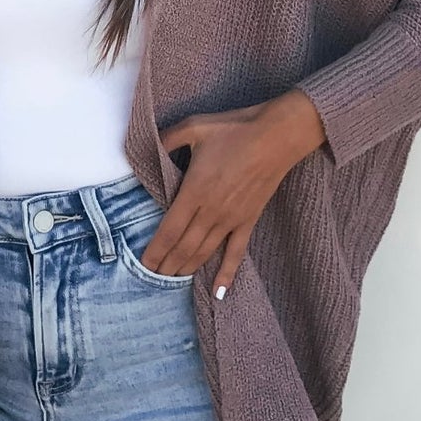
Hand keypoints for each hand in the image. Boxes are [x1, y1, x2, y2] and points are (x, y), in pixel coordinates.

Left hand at [144, 90, 327, 295]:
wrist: (278, 135)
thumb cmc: (235, 129)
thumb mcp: (194, 127)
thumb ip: (168, 139)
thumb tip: (147, 146)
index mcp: (195, 190)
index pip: (169, 230)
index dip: (155, 250)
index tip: (143, 264)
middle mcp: (212, 211)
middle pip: (184, 247)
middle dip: (166, 266)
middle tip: (151, 280)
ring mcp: (232, 219)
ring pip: (205, 252)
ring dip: (187, 269)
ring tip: (172, 282)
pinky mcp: (249, 220)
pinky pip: (236, 253)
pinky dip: (226, 274)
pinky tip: (218, 293)